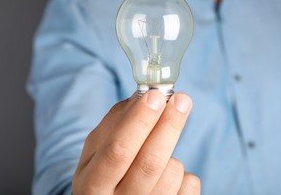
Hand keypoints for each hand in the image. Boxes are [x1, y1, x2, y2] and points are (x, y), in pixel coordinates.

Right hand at [72, 90, 199, 194]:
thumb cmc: (104, 170)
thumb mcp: (98, 149)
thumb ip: (117, 122)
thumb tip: (146, 95)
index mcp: (92, 185)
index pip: (117, 152)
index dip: (138, 122)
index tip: (156, 95)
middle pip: (149, 164)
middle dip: (168, 125)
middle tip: (182, 100)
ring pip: (172, 172)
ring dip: (171, 152)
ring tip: (156, 154)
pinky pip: (189, 184)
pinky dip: (183, 172)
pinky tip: (165, 176)